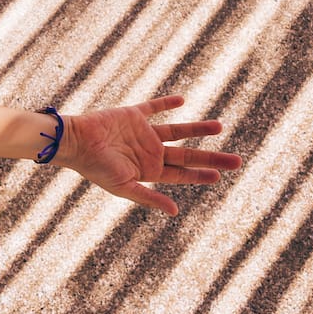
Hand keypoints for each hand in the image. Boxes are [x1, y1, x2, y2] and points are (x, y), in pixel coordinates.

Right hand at [54, 95, 241, 214]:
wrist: (75, 141)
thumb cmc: (96, 168)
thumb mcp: (124, 187)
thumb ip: (149, 198)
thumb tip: (175, 212)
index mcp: (148, 170)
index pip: (181, 174)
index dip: (201, 175)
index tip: (221, 176)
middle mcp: (149, 152)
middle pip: (187, 155)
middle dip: (212, 158)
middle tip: (238, 161)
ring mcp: (142, 133)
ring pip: (177, 131)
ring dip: (198, 129)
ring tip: (219, 127)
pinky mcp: (133, 115)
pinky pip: (153, 107)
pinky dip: (167, 104)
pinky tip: (182, 100)